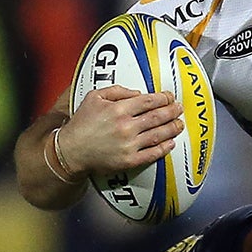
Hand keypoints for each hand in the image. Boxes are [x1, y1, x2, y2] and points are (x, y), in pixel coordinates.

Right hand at [58, 85, 182, 177]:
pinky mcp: (129, 160)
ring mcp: (129, 145)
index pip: (149, 101)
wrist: (71, 151)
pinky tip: (170, 143)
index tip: (169, 97)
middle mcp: (126, 126)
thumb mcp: (94, 97)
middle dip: (172, 111)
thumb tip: (139, 93)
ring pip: (158, 135)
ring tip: (179, 124)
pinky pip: (152, 154)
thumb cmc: (82, 123)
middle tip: (179, 109)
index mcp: (119, 109)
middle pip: (157, 117)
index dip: (163, 98)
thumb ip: (117, 91)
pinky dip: (164, 148)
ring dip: (172, 129)